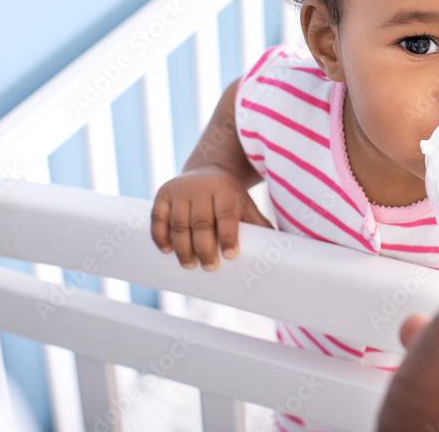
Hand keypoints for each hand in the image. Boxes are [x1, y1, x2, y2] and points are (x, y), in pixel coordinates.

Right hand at [150, 165, 272, 270]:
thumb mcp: (246, 205)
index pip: (226, 214)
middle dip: (204, 248)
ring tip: (190, 265)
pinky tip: (167, 251)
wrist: (208, 170)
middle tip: (209, 267)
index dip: (227, 235)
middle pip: (200, 222)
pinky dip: (160, 236)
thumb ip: (259, 224)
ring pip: (178, 223)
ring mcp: (179, 191)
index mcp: (224, 190)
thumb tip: (281, 248)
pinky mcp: (162, 194)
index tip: (230, 255)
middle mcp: (200, 188)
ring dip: (182, 248)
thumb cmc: (230, 197)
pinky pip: (157, 218)